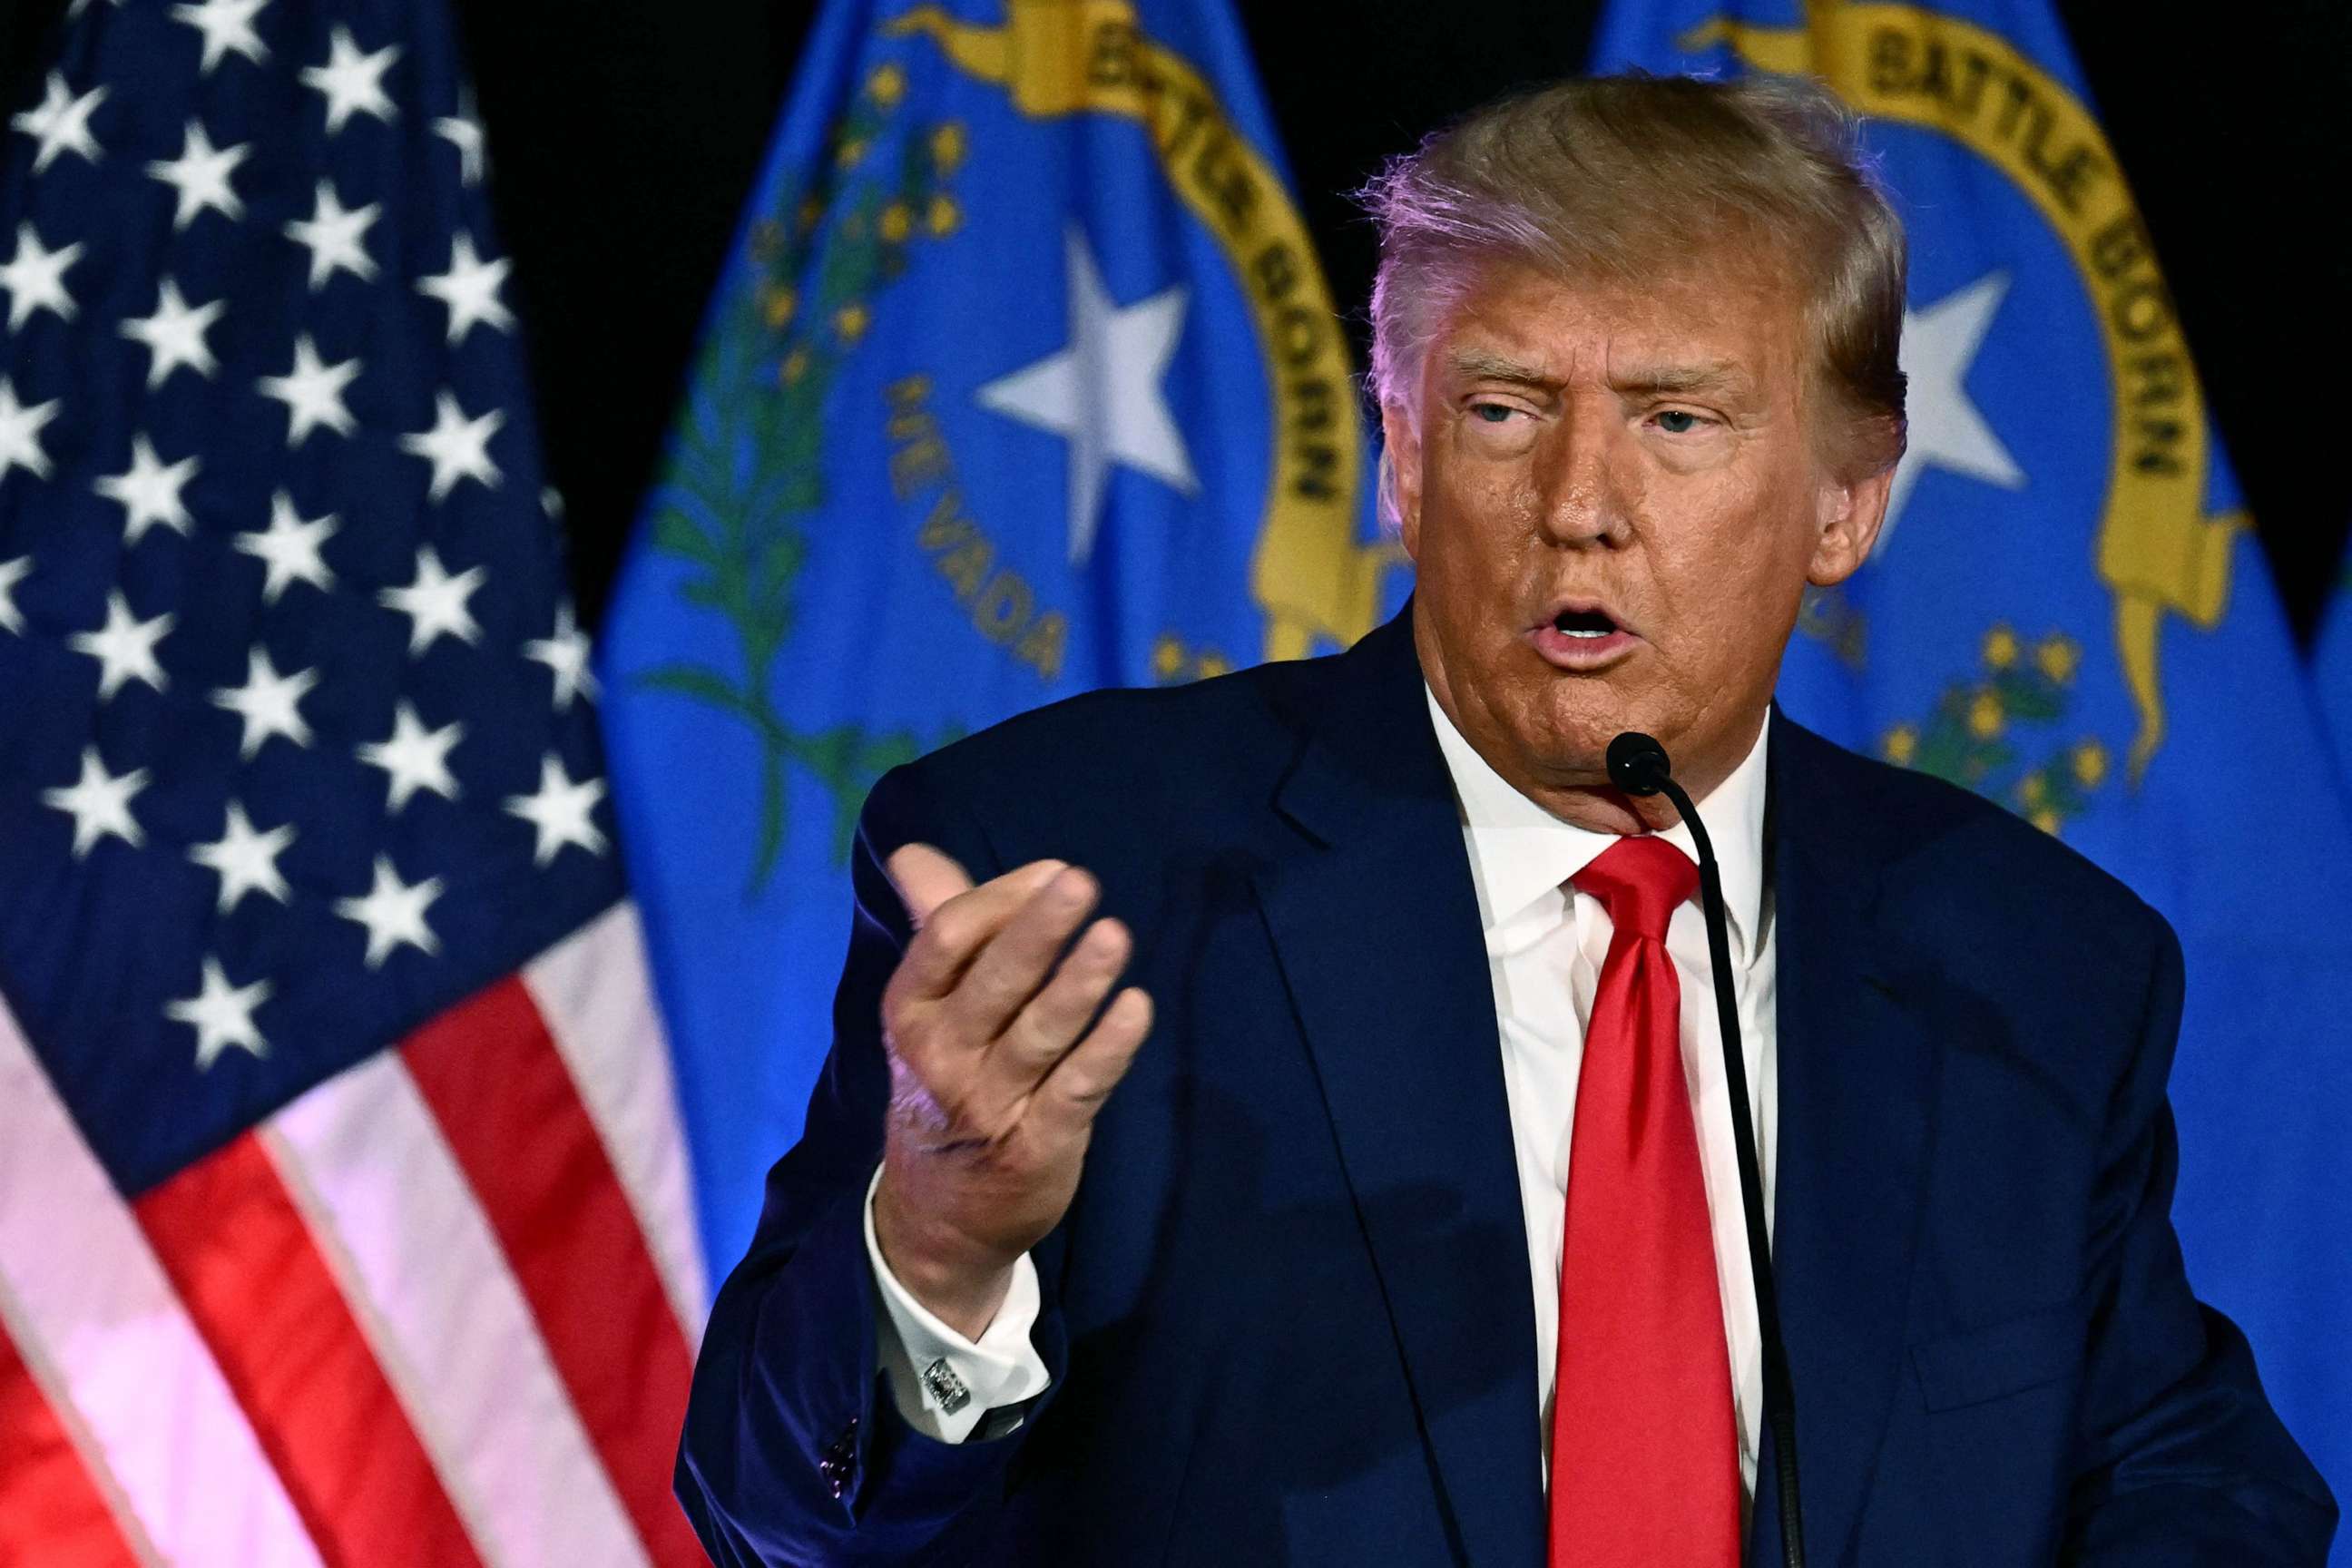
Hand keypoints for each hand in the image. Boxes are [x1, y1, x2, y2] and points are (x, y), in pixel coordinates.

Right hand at [871, 844, 1153, 1338]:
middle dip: (1036, 930)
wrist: (938, 1213)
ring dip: (1079, 984)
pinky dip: (1108, 1049)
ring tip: (1114, 937)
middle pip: (993, 982)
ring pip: (1039, 1033)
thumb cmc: (945, 1078)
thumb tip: (915, 851)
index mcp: (910, 1009)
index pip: (946, 941)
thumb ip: (934, 922)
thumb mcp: (925, 1007)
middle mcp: (941, 1055)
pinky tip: (1137, 1009)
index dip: (999, 900)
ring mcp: (989, 1103)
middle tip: (1081, 883)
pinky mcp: (1038, 1144)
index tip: (1052, 871)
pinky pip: (1077, 1089)